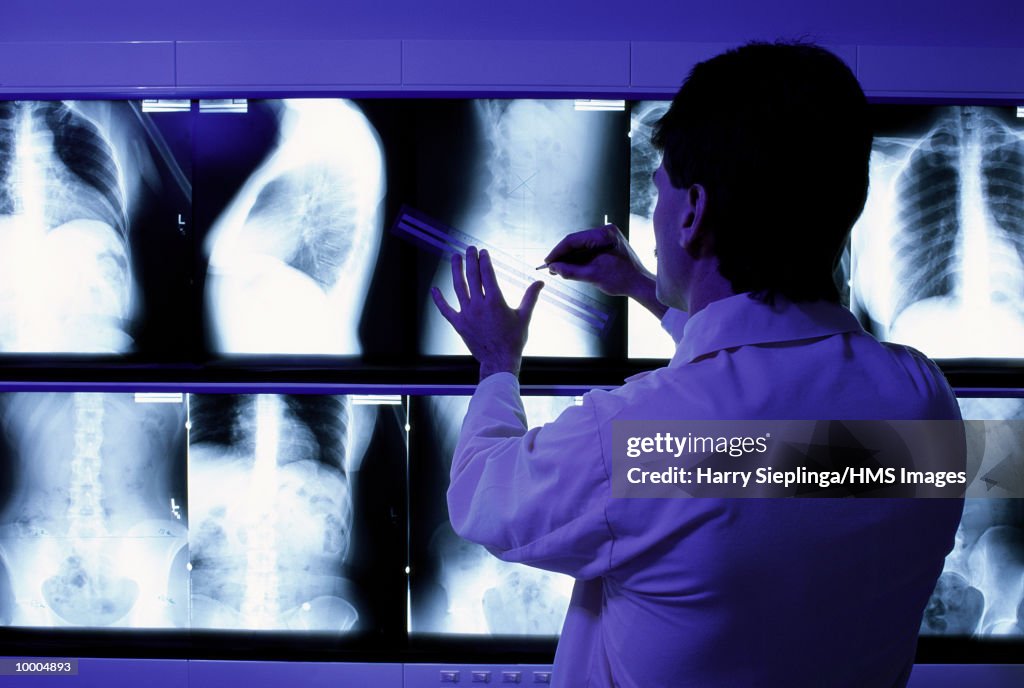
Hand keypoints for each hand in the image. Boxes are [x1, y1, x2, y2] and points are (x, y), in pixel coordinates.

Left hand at [431, 246, 544, 379]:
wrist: (499, 361)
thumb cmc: (514, 340)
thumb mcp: (524, 316)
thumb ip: (531, 297)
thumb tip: (541, 282)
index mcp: (495, 301)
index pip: (487, 274)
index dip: (484, 261)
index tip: (483, 252)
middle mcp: (479, 305)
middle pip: (472, 276)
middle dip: (471, 260)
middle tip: (469, 248)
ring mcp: (467, 314)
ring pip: (458, 287)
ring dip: (455, 271)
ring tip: (454, 257)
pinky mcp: (459, 324)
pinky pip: (446, 310)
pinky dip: (439, 300)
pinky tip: (434, 289)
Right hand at [544, 224, 666, 318]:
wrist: (640, 284)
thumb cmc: (622, 280)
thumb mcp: (592, 276)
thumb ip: (571, 271)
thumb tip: (553, 267)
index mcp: (603, 235)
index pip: (573, 240)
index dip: (557, 251)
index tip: (547, 261)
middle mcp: (606, 231)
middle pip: (576, 242)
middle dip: (563, 255)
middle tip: (551, 267)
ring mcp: (608, 237)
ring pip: (581, 246)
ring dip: (570, 258)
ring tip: (558, 269)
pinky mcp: (608, 244)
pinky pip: (589, 249)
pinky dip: (579, 258)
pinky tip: (571, 267)